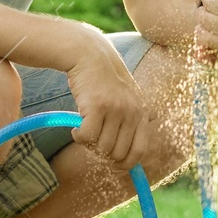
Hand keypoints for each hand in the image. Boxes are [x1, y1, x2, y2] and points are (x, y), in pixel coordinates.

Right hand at [67, 32, 153, 169]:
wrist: (89, 54)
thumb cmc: (104, 80)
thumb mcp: (126, 98)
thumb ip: (131, 122)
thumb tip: (127, 159)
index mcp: (142, 112)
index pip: (139, 151)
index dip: (125, 163)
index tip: (113, 163)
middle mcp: (132, 112)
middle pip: (118, 154)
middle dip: (103, 153)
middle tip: (93, 141)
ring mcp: (116, 109)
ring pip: (102, 148)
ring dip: (89, 145)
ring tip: (84, 131)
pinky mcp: (97, 106)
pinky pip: (87, 137)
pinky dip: (79, 138)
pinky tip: (75, 129)